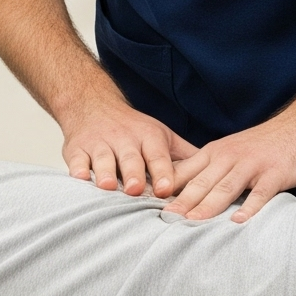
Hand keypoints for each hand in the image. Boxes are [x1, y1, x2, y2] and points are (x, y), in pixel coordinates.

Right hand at [61, 99, 197, 198]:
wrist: (92, 105)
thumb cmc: (133, 129)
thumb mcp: (161, 136)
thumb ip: (186, 156)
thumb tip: (218, 173)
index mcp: (148, 138)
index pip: (158, 157)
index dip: (162, 173)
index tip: (167, 190)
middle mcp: (124, 140)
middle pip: (130, 159)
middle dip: (133, 174)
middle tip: (136, 190)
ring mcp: (99, 144)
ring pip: (103, 159)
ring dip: (105, 173)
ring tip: (108, 187)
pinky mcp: (77, 149)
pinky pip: (76, 159)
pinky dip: (77, 169)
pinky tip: (79, 178)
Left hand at [164, 111, 295, 222]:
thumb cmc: (266, 144)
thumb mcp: (232, 151)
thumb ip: (211, 170)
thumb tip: (185, 195)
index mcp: (215, 153)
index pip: (184, 172)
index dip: (165, 189)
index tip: (145, 205)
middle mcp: (229, 157)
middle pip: (200, 182)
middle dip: (180, 202)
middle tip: (161, 221)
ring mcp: (253, 165)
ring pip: (225, 187)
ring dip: (207, 206)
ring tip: (192, 223)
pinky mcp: (276, 173)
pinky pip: (261, 192)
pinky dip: (250, 206)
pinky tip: (239, 220)